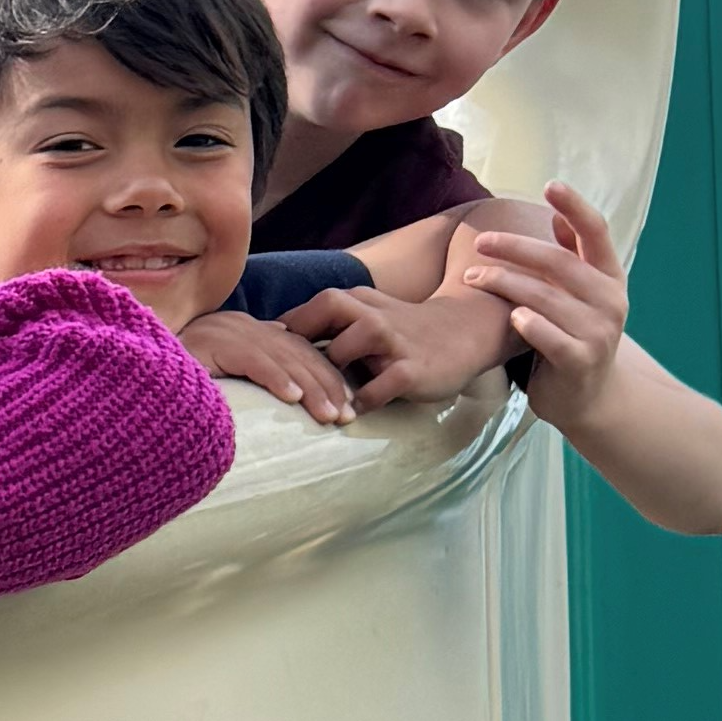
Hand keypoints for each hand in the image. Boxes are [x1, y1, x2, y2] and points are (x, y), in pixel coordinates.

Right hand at [179, 306, 358, 423]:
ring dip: (311, 389)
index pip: (297, 351)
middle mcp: (238, 325)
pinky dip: (276, 379)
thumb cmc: (173, 386)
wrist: (132, 379)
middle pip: (297, 353)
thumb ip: (248, 378)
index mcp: (244, 331)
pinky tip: (294, 399)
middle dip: (327, 386)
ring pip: (282, 358)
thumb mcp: (219, 380)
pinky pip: (252, 360)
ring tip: (331, 416)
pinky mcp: (210, 343)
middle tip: (349, 416)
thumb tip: (283, 394)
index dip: (325, 378)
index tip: (347, 408)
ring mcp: (225, 331)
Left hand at [281, 279, 516, 409]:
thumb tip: (275, 347)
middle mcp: (371, 316)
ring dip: (322, 378)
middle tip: (276, 375)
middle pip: (322, 314)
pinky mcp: (410, 370)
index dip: (279, 333)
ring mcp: (391, 341)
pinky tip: (347, 417)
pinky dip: (359, 403)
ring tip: (304, 402)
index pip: (307, 310)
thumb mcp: (367, 317)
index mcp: (356, 302)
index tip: (257, 357)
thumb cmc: (402, 333)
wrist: (464, 334)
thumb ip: (329, 326)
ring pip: (344, 350)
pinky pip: (377, 388)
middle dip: (294, 343)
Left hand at [462, 188, 631, 419]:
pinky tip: (510, 315)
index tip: (551, 185)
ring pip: (546, 297)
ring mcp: (599, 332)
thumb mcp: (579, 296)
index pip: (597, 232)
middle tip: (480, 242)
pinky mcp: (580, 361)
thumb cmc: (574, 336)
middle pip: (560, 262)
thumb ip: (571, 259)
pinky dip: (528, 323)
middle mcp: (611, 300)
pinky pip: (548, 336)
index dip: (576, 207)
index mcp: (610, 277)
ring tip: (472, 278)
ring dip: (505, 283)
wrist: (588, 397)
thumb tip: (556, 217)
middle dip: (516, 248)